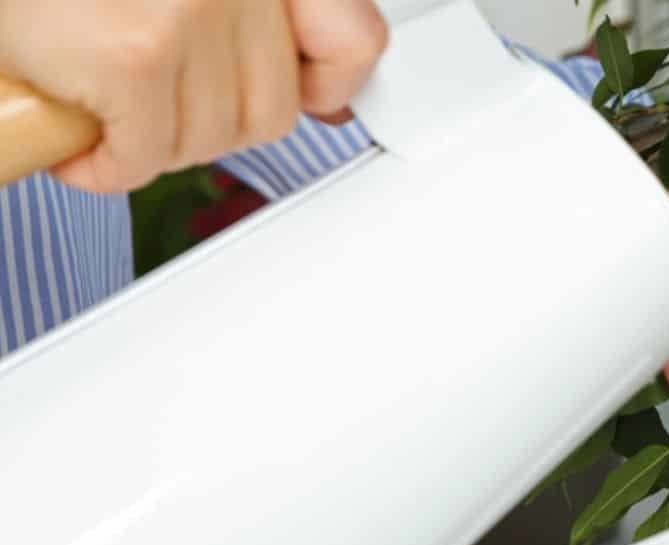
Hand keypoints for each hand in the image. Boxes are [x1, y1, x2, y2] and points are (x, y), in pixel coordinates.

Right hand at [0, 0, 387, 193]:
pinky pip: (144, 159)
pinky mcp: (135, 56)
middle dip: (210, 118)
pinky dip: (103, 164)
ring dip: (153, 137)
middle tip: (155, 92)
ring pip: (210, 139)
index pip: (353, 43)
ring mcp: (189, 12)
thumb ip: (266, 22)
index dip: (326, 87)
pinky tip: (76, 133)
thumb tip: (331, 104)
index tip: (307, 99)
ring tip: (106, 92)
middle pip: (273, 110)